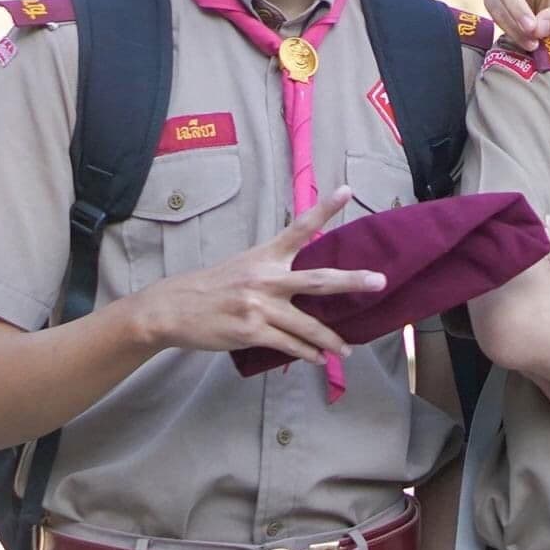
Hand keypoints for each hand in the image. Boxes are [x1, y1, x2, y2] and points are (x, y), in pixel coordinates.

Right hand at [126, 187, 384, 364]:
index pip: (300, 228)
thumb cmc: (209, 288)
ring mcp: (259, 306)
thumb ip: (272, 270)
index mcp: (264, 255)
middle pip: (318, 279)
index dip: (324, 208)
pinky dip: (306, 354)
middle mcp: (266, 277)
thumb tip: (303, 282)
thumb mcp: (242, 266)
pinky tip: (318, 360)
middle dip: (352, 281)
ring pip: (307, 324)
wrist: (170, 309)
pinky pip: (288, 344)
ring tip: (345, 349)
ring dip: (330, 339)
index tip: (347, 190)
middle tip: (379, 281)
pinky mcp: (251, 331)